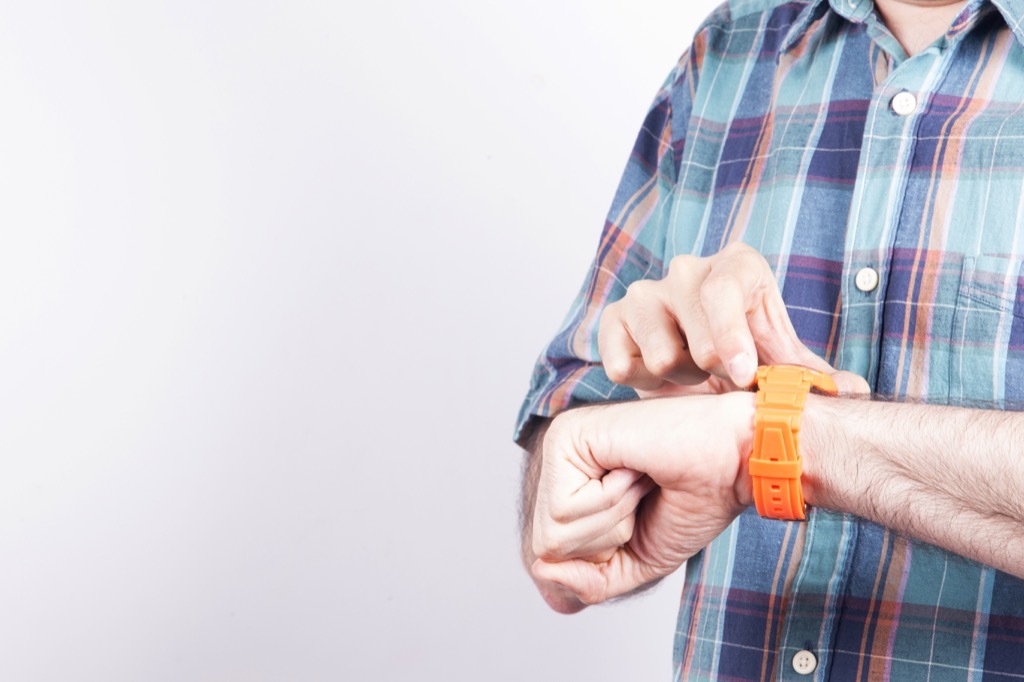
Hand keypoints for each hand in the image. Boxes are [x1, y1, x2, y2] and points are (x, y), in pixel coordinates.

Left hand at [531, 392, 754, 604]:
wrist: (735, 461)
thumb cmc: (694, 501)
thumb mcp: (634, 562)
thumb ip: (588, 581)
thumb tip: (540, 569)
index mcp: (569, 482)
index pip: (550, 556)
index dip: (604, 554)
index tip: (641, 513)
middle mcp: (557, 458)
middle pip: (545, 547)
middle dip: (606, 539)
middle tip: (642, 495)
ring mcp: (558, 443)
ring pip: (552, 532)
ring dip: (612, 519)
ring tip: (639, 480)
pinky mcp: (566, 436)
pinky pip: (563, 510)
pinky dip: (610, 502)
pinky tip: (634, 467)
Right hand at [598, 243, 867, 394]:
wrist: (697, 350)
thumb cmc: (745, 346)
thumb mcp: (778, 355)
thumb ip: (809, 374)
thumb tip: (852, 392)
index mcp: (734, 267)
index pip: (723, 293)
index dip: (732, 339)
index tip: (743, 376)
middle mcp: (685, 270)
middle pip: (696, 340)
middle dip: (713, 372)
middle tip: (719, 375)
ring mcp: (643, 293)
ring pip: (659, 357)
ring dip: (678, 378)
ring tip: (689, 373)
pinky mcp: (612, 320)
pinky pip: (620, 365)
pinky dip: (642, 382)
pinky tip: (658, 376)